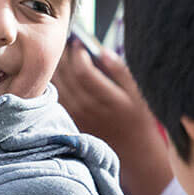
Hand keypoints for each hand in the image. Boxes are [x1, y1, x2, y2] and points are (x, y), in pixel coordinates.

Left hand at [51, 44, 172, 194]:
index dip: (78, 52)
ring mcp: (76, 117)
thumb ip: (120, 71)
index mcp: (109, 99)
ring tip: (63, 56)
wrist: (134, 153)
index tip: (80, 41)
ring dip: (57, 68)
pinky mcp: (69, 122)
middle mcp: (89, 109)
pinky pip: (56, 97)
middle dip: (65, 55)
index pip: (83, 70)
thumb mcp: (139, 94)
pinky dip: (55, 83)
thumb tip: (102, 51)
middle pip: (66, 76)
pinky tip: (60, 74)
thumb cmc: (138, 120)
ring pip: (57, 86)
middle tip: (67, 43)